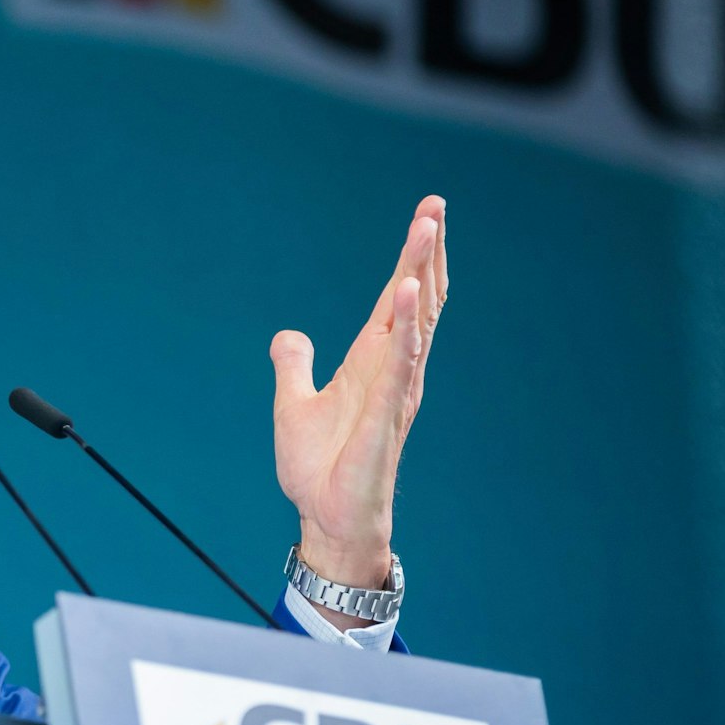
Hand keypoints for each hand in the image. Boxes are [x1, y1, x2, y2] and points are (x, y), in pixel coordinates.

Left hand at [270, 196, 447, 627]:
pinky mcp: (387, 416)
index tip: (426, 214)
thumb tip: (288, 336)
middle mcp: (390, 369)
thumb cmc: (320, 469)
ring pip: (415, 322)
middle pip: (414, 299)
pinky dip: (405, 328)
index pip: (394, 299)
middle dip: (425, 253)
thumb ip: (294, 367)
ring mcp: (393, 390)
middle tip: (436, 207)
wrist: (325, 517)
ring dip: (421, 275)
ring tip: (428, 231)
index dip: (410, 258)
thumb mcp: (294, 405)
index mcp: (369, 362)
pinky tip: (409, 294)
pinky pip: (400, 364)